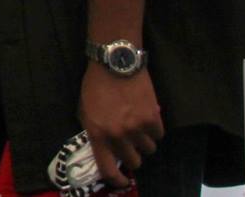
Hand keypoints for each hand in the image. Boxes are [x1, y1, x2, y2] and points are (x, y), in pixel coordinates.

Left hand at [80, 64, 163, 186]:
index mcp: (97, 134)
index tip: (121, 180)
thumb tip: (105, 151)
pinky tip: (147, 117)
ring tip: (138, 125)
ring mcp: (136, 128)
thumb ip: (94, 133)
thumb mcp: (85, 111)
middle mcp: (117, 135)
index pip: (108, 169)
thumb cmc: (95, 86)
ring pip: (149, 149)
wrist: (115, 63)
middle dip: (133, 154)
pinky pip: (159, 135)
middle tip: (131, 143)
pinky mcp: (153, 119)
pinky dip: (155, 129)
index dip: (116, 179)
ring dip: (144, 141)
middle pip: (134, 162)